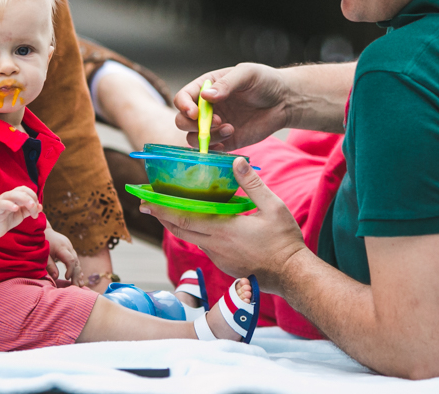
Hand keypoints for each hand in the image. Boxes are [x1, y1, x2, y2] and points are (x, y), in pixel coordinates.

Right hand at [0, 185, 41, 238]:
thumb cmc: (6, 219)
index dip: (34, 197)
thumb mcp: (21, 214)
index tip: (37, 209)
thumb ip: (29, 210)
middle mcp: (8, 196)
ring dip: (25, 199)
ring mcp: (1, 201)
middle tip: (35, 210)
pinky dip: (10, 205)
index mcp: (15, 196)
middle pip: (22, 191)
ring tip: (31, 206)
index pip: (26, 190)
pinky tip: (16, 209)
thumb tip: (40, 207)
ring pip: (13, 194)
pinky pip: (2, 204)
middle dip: (32, 198)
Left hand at [45, 225, 81, 285]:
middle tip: (77, 286)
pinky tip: (79, 276)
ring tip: (79, 285)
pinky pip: (75, 259)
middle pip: (76, 262)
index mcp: (62, 248)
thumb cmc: (41, 243)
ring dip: (78, 273)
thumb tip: (56, 277)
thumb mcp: (43, 255)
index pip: (70, 260)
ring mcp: (70, 247)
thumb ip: (50, 266)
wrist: (43, 229)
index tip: (67, 278)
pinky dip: (77, 268)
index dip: (70, 270)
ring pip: (77, 261)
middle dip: (76, 275)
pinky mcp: (69, 248)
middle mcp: (68, 247)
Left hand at [141, 157, 305, 293]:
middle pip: (180, 229)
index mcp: (223, 230)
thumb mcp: (273, 207)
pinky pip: (204, 246)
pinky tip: (199, 224)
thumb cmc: (284, 242)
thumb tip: (236, 161)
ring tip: (167, 210)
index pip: (184, 218)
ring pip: (191, 238)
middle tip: (145, 203)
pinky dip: (195, 233)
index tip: (146, 200)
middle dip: (161, 215)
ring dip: (177, 224)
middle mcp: (215, 245)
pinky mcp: (225, 264)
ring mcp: (219, 257)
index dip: (162, 209)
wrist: (292, 276)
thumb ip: (252, 184)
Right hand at [174, 63, 294, 150]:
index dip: (183, 105)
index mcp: (206, 87)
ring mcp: (215, 126)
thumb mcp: (246, 74)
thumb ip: (227, 84)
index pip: (183, 97)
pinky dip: (216, 148)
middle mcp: (206, 108)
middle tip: (217, 121)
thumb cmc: (265, 81)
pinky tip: (232, 136)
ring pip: (194, 138)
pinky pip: (212, 149)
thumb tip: (205, 96)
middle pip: (182, 121)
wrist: (285, 100)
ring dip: (207, 137)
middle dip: (193, 124)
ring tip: (230, 128)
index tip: (194, 112)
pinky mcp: (227, 141)